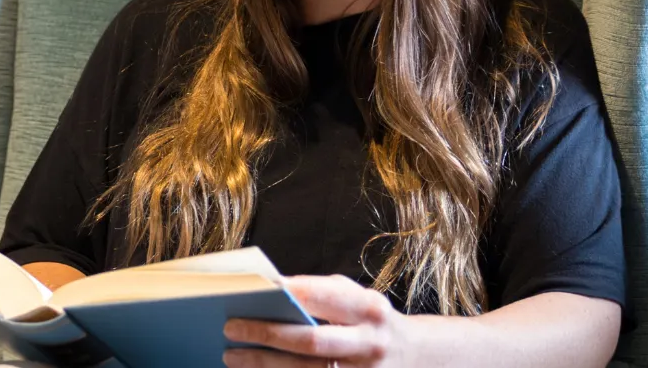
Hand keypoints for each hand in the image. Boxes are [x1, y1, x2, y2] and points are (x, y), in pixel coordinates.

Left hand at [223, 275, 415, 367]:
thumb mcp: (358, 298)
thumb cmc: (372, 321)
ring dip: (264, 364)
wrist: (416, 357)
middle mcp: (369, 343)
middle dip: (267, 334)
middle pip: (311, 341)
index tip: (254, 289)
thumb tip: (270, 291)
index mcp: (369, 309)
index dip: (288, 293)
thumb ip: (322, 294)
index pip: (323, 297)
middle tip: (231, 328)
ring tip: (231, 356)